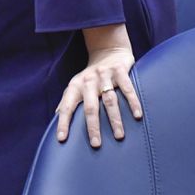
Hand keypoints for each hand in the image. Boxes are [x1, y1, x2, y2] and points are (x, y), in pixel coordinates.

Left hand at [55, 23, 140, 146]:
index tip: (61, 139)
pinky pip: (127, 88)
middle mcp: (89, 81)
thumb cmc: (91, 76)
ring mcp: (105, 75)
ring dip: (114, 119)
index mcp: (76, 86)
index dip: (63, 122)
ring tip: (119, 136)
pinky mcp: (120, 70)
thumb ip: (67, 100)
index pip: (67, 106)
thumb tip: (56, 117)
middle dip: (92, 126)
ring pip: (109, 100)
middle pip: (90, 107)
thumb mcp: (77, 85)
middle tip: (95, 144)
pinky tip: (137, 116)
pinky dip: (132, 102)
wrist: (108, 50)